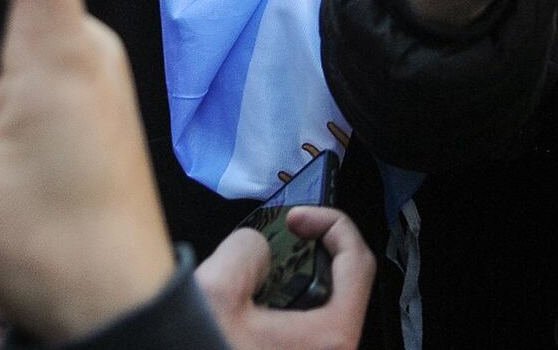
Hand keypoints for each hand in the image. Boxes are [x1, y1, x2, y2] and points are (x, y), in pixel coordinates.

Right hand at [195, 208, 374, 349]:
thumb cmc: (199, 349)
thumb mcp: (217, 288)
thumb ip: (249, 250)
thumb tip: (259, 251)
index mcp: (329, 340)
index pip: (358, 264)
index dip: (332, 226)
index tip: (298, 219)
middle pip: (344, 288)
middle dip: (311, 254)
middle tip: (281, 239)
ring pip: (323, 313)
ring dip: (295, 284)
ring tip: (259, 274)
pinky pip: (304, 335)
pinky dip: (286, 312)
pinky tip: (252, 309)